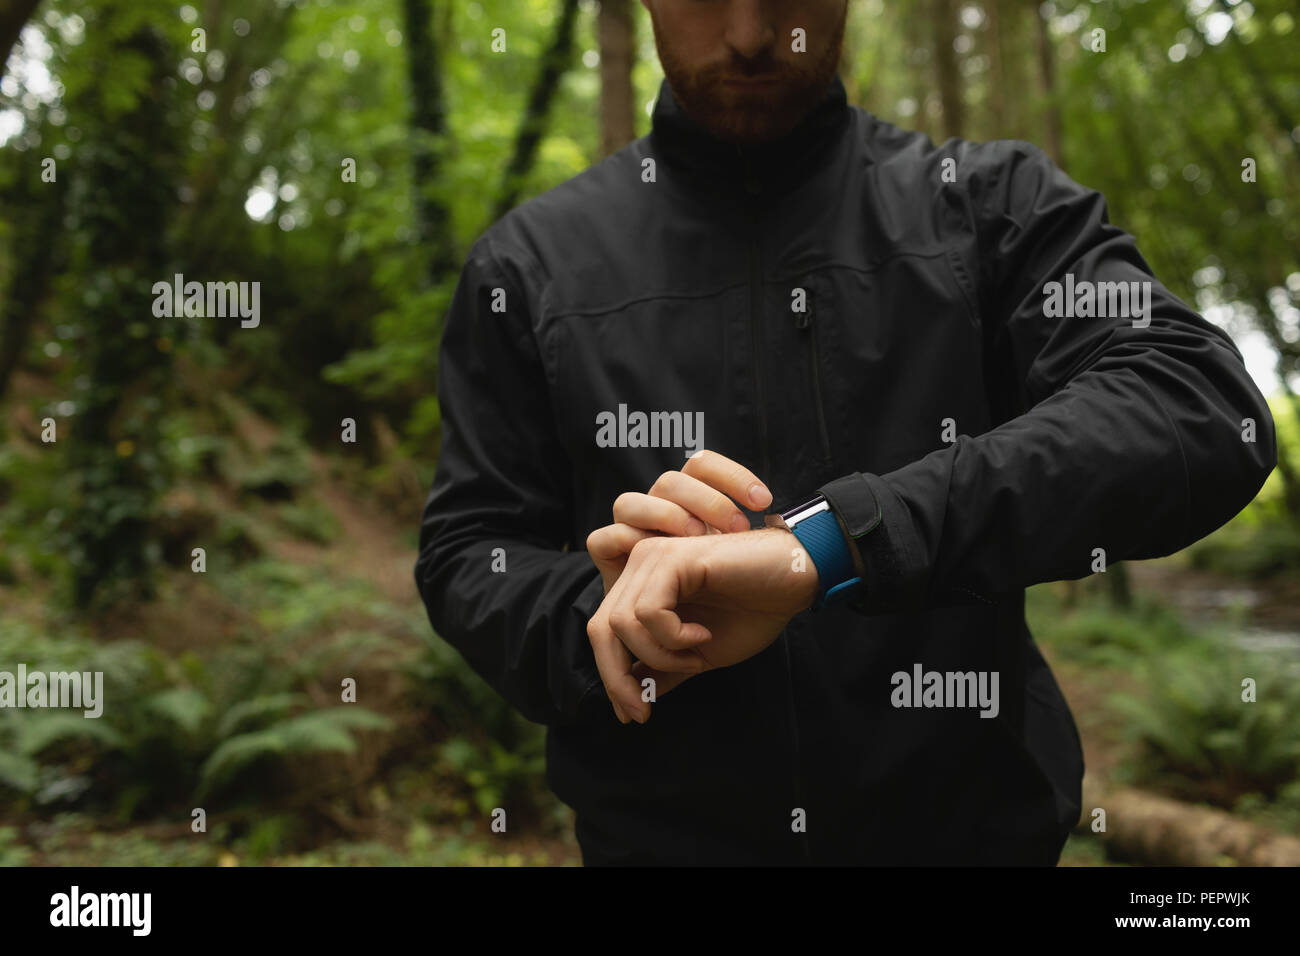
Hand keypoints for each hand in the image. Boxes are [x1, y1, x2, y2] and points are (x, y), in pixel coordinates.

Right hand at [585, 449, 772, 594]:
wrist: (694, 643)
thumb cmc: (727, 605)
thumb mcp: (743, 569)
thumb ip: (748, 541)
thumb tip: (775, 513)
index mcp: (690, 502)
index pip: (702, 465)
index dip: (731, 475)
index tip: (764, 502)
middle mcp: (659, 512)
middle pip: (670, 481)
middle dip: (705, 501)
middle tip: (735, 528)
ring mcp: (631, 534)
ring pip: (629, 502)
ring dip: (664, 517)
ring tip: (695, 543)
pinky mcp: (610, 562)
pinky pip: (604, 540)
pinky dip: (627, 543)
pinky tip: (656, 559)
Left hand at [587, 528, 819, 722]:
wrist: (794, 582)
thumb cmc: (753, 610)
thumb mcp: (699, 654)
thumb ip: (663, 670)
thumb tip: (631, 700)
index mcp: (642, 586)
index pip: (602, 632)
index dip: (611, 677)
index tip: (633, 714)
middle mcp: (639, 566)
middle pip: (601, 628)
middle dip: (618, 677)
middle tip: (644, 708)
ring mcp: (653, 558)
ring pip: (622, 623)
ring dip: (660, 654)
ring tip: (695, 654)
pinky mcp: (673, 557)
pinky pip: (650, 612)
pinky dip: (674, 636)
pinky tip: (702, 635)